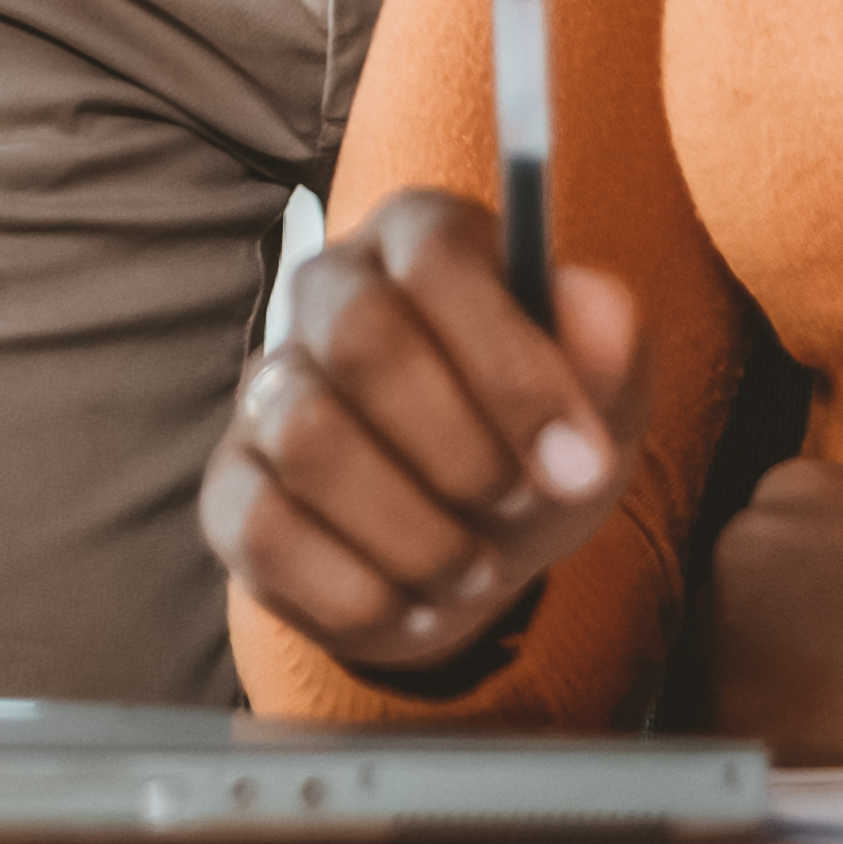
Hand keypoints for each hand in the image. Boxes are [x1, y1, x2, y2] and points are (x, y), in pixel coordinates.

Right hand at [203, 189, 641, 691]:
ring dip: (416, 532)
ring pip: (309, 440)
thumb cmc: (537, 441)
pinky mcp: (231, 486)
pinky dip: (358, 591)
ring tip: (474, 568)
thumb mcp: (604, 396)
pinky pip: (265, 531)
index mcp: (421, 241)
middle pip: (360, 339)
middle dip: (460, 450)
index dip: (512, 366)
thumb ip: (611, 342)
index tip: (579, 464)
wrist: (480, 536)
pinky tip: (412, 602)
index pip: (440, 260)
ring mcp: (267, 388)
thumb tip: (591, 307)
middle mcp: (328, 292)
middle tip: (517, 506)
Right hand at [705, 458, 842, 764]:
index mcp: (720, 713)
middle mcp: (709, 623)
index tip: (801, 714)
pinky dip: (823, 539)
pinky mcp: (792, 487)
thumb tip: (760, 738)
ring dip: (790, 591)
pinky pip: (788, 520)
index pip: (703, 712)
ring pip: (750, 574)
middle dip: (767, 649)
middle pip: (715, 636)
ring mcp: (745, 546)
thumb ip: (785, 752)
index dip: (756, 715)